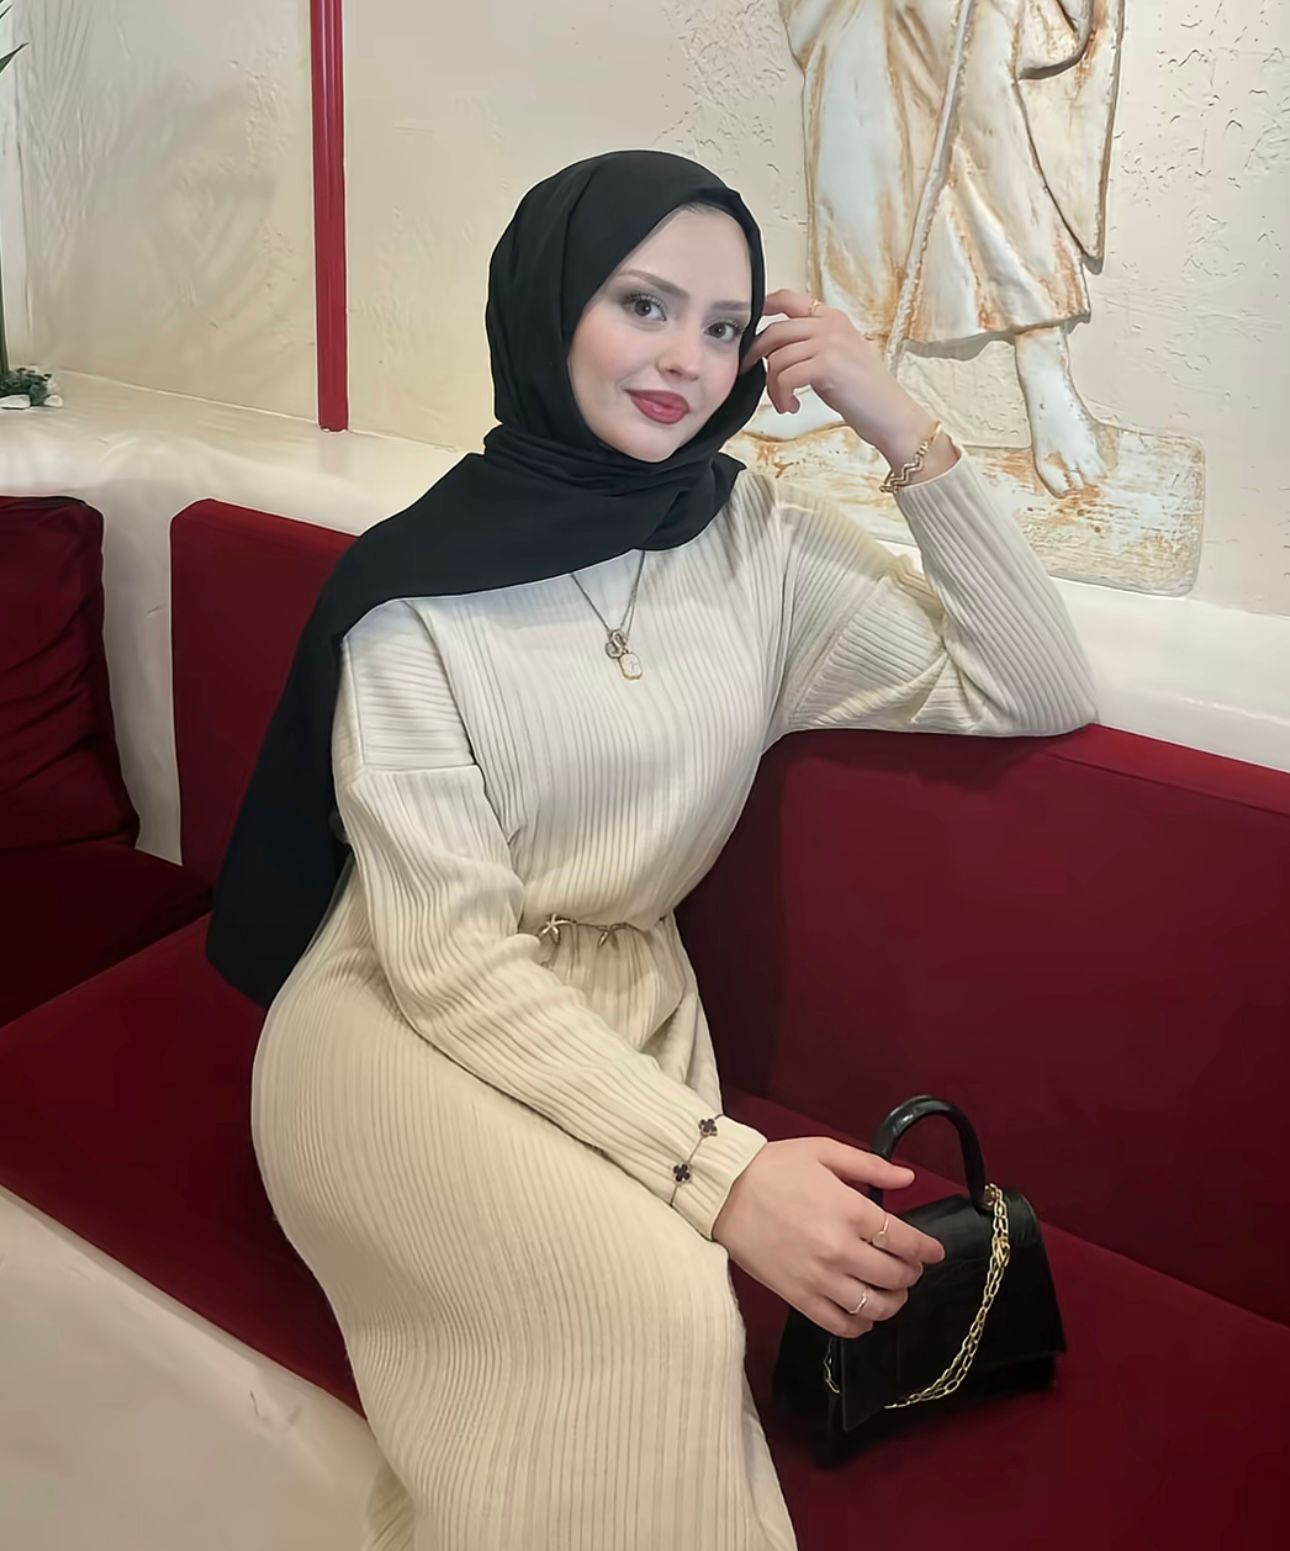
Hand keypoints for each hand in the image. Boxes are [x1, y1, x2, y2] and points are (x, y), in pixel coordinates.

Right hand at [712, 1136, 944, 1338]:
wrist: (723, 1192)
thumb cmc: (774, 1167)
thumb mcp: (824, 1152)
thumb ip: (870, 1166)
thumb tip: (908, 1177)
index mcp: (850, 1210)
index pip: (904, 1241)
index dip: (926, 1249)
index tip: (935, 1251)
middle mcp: (840, 1249)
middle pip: (895, 1276)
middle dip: (911, 1273)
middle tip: (909, 1266)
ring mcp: (819, 1278)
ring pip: (874, 1307)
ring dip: (893, 1302)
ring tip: (891, 1291)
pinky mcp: (798, 1298)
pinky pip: (842, 1325)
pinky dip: (861, 1325)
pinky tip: (863, 1313)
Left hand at [743, 289, 943, 469]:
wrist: (890, 414)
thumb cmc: (863, 392)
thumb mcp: (836, 357)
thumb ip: (810, 345)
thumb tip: (773, 351)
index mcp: (832, 318)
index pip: (788, 299)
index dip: (762, 308)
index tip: (747, 330)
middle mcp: (830, 324)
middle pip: (775, 330)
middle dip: (755, 355)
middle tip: (749, 374)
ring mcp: (829, 343)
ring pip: (777, 358)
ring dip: (772, 386)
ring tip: (783, 403)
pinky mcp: (827, 365)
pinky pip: (785, 377)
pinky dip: (781, 396)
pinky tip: (792, 407)